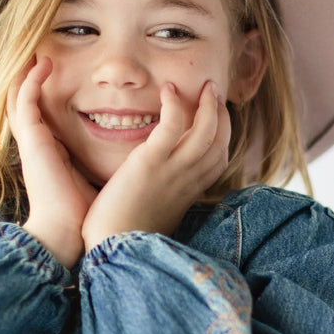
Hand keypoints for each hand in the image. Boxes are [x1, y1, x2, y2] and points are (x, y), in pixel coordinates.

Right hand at [6, 58, 97, 266]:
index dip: (48, 95)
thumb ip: (104, 164)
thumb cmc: (84, 214)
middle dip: (32, 78)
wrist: (68, 233)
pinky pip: (26, 101)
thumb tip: (132, 158)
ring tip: (39, 50)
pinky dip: (32, 80)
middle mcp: (37, 145)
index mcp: (51, 154)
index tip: (62, 76)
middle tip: (43, 54)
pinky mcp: (32, 141)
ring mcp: (32, 142)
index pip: (44, 116)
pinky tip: (44, 63)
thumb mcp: (95, 180)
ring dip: (27, 72)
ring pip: (19, 97)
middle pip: (26, 103)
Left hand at [82, 80, 229, 250]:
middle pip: (220, 141)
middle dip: (221, 113)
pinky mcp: (150, 162)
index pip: (219, 159)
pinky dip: (174, 103)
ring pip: (207, 130)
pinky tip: (168, 89)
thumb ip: (163, 196)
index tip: (214, 116)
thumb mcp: (155, 214)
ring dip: (209, 104)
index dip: (222, 134)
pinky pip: (173, 124)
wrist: (111, 247)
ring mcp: (173, 171)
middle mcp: (188, 181)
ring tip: (203, 86)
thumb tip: (158, 190)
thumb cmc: (125, 234)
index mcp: (189, 193)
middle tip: (212, 92)